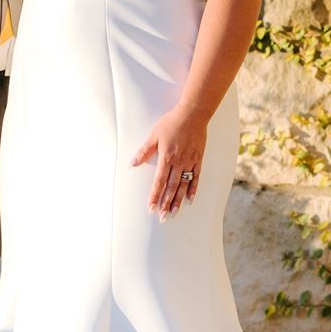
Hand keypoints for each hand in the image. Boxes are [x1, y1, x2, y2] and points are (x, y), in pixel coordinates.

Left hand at [131, 106, 207, 221]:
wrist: (193, 113)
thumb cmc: (171, 122)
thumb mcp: (154, 135)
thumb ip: (143, 151)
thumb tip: (131, 164)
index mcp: (166, 157)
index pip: (159, 182)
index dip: (154, 196)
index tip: (150, 208)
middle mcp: (179, 162)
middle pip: (171, 187)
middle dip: (166, 204)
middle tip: (162, 218)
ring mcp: (190, 162)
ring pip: (183, 185)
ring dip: (178, 200)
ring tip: (174, 213)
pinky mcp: (198, 159)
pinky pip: (196, 178)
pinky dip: (193, 190)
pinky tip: (190, 200)